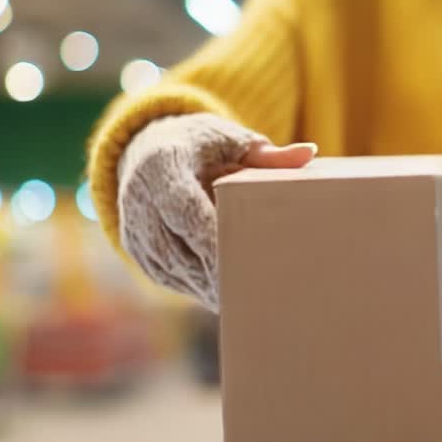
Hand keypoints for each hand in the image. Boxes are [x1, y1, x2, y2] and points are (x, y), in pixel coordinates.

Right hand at [118, 113, 315, 310]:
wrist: (148, 150)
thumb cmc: (202, 145)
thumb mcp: (232, 142)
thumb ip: (268, 156)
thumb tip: (308, 154)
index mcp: (161, 163)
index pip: (183, 207)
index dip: (209, 236)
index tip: (243, 256)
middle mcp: (138, 197)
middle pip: (177, 245)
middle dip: (213, 271)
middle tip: (255, 290)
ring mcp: (133, 227)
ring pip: (173, 266)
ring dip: (207, 285)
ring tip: (248, 299)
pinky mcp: (137, 251)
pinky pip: (168, 274)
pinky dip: (197, 285)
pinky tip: (227, 295)